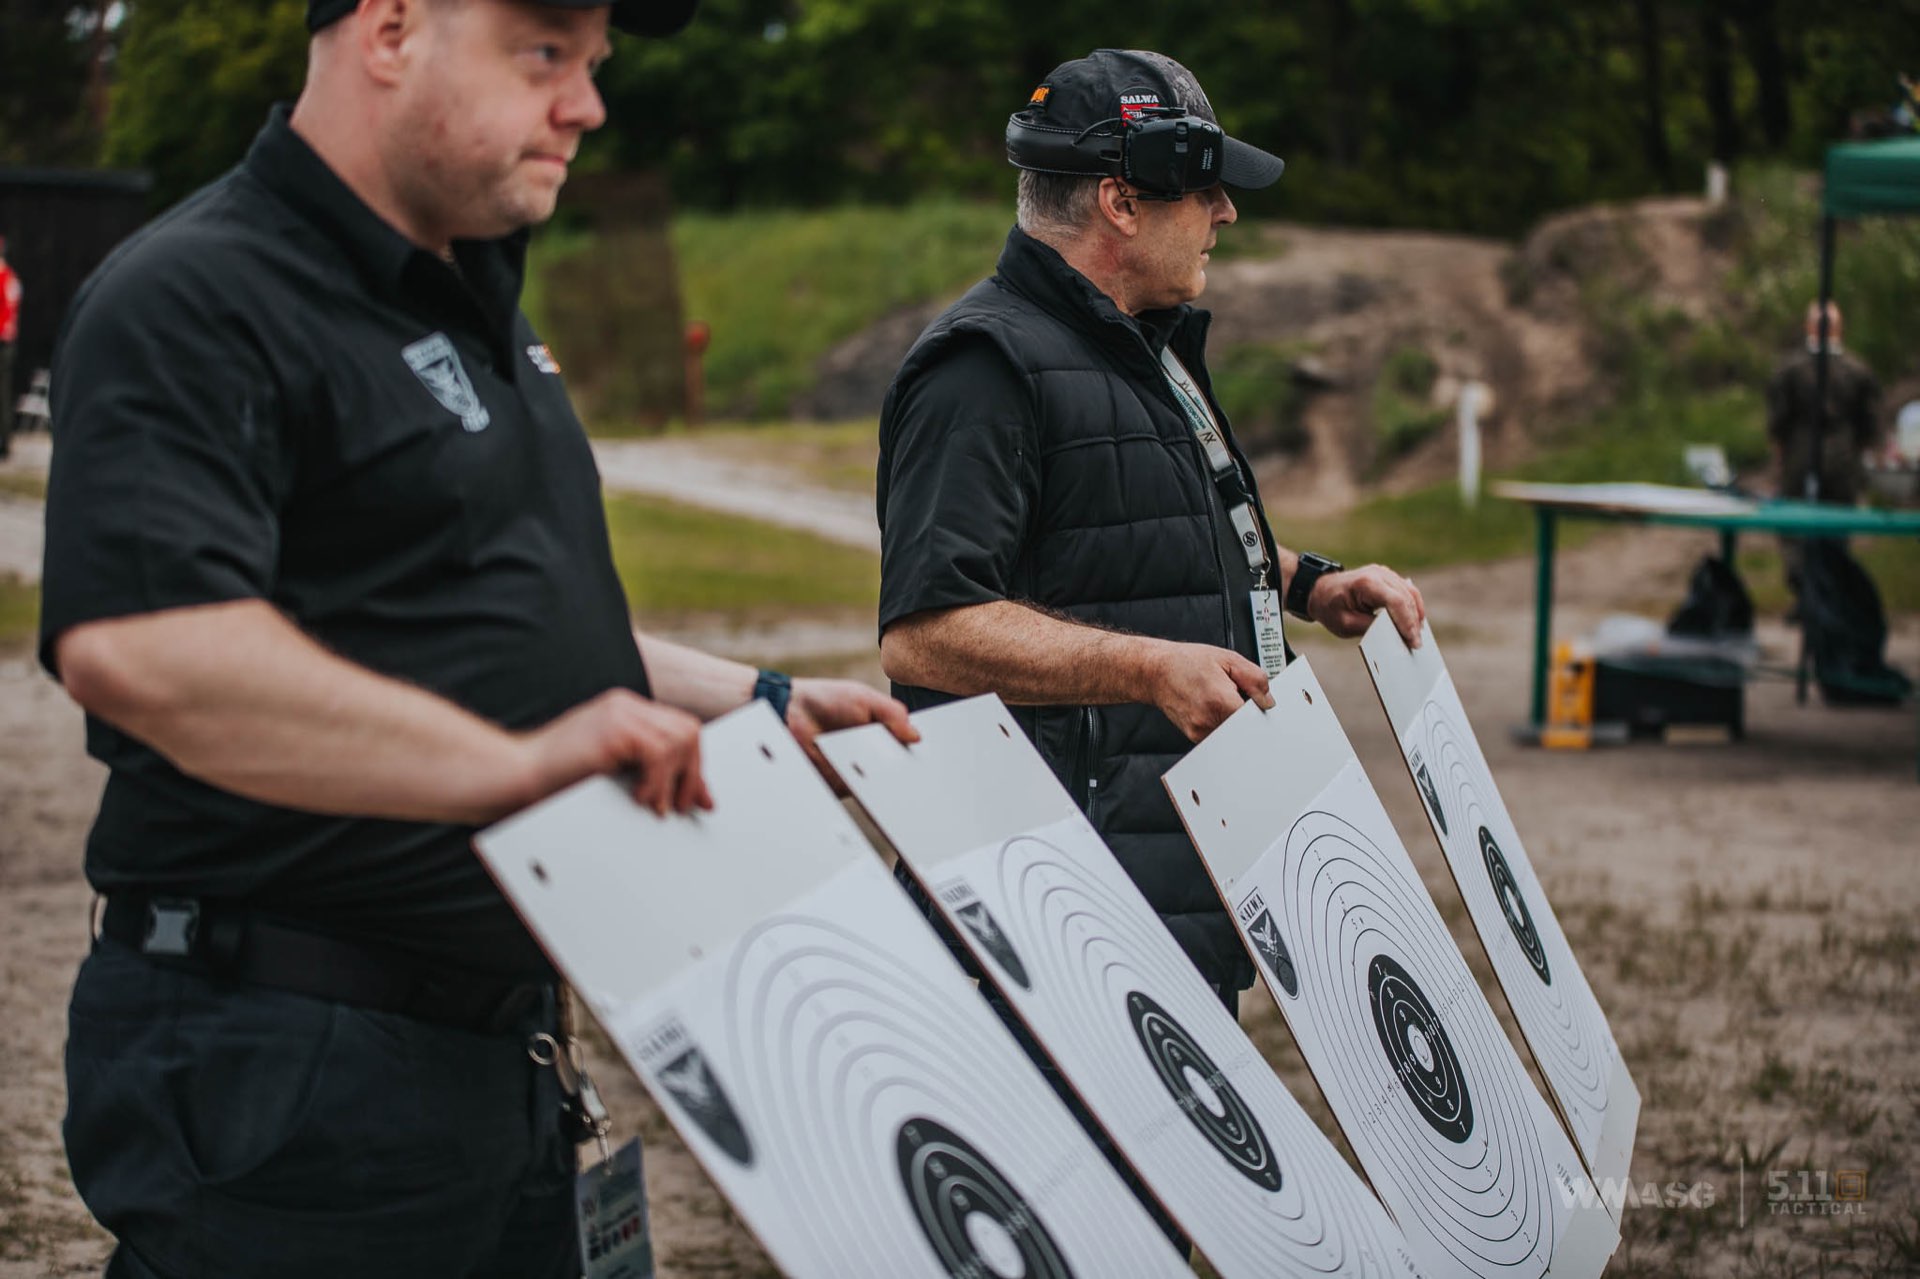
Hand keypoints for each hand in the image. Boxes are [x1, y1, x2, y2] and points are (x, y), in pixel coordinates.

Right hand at [518, 689, 709, 816]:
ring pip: (680, 739)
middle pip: (688, 730)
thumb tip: (693, 796)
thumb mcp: (612, 776)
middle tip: (677, 805)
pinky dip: (658, 780)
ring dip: (674, 780)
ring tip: (653, 804)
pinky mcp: (613, 728)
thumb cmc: (553, 782)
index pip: (679, 730)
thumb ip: (649, 777)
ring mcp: (619, 713)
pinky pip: (660, 751)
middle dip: (692, 773)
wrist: (514, 775)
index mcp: (624, 713)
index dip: (693, 766)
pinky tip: (639, 796)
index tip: (696, 799)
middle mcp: (625, 706)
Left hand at [786, 678, 918, 793]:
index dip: (923, 757)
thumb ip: (892, 714)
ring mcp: (859, 773)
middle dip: (913, 778)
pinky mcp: (842, 787)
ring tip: (912, 796)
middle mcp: (874, 755)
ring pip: (884, 788)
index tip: (938, 764)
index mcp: (883, 733)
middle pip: (901, 772)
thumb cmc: (825, 700)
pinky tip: (884, 799)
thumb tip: (917, 736)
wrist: (788, 714)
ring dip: (895, 791)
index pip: (909, 749)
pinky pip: (861, 796)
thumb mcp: (864, 698)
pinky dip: (871, 798)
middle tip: (928, 784)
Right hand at [1146, 641, 1273, 742]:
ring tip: (1219, 700)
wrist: (1155, 671)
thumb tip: (1268, 700)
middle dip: (1247, 715)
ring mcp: (1200, 732)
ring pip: (1232, 735)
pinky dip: (1221, 724)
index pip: (1255, 720)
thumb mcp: (1228, 659)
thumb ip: (1255, 679)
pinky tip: (1211, 707)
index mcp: (1220, 701)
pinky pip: (1219, 736)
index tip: (1257, 704)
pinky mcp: (1195, 737)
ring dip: (1233, 721)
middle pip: (1244, 729)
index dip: (1260, 711)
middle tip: (1235, 696)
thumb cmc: (1186, 662)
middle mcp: (1208, 721)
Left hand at [1307, 564, 1426, 644]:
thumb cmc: (1330, 608)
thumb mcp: (1346, 624)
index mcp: (1366, 583)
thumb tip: (1394, 634)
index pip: (1396, 601)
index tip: (1413, 640)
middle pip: (1406, 597)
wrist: (1320, 591)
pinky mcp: (1387, 577)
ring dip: (1416, 614)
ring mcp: (1384, 573)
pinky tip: (1414, 622)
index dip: (1407, 622)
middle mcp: (1378, 573)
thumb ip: (1370, 628)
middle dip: (1413, 622)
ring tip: (1417, 635)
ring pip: (1410, 592)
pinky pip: (1405, 590)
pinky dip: (1412, 606)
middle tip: (1416, 643)